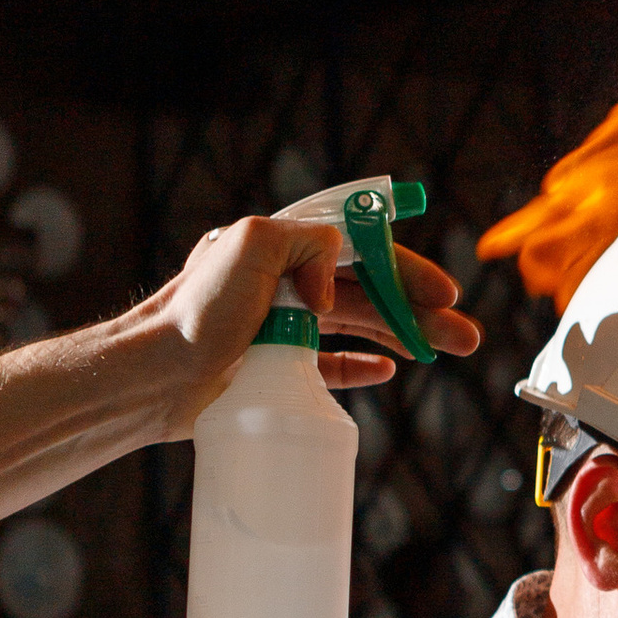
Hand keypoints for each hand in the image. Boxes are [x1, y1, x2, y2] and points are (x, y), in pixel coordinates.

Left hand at [149, 216, 481, 432]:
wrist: (153, 375)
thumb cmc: (194, 311)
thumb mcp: (251, 245)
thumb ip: (305, 243)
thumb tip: (331, 284)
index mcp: (280, 248)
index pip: (359, 250)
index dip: (403, 269)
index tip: (442, 292)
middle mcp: (282, 284)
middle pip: (367, 291)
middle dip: (418, 309)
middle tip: (464, 334)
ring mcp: (279, 328)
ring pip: (358, 326)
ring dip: (405, 337)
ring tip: (450, 352)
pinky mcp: (273, 369)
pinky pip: (329, 365)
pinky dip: (362, 365)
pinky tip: (389, 370)